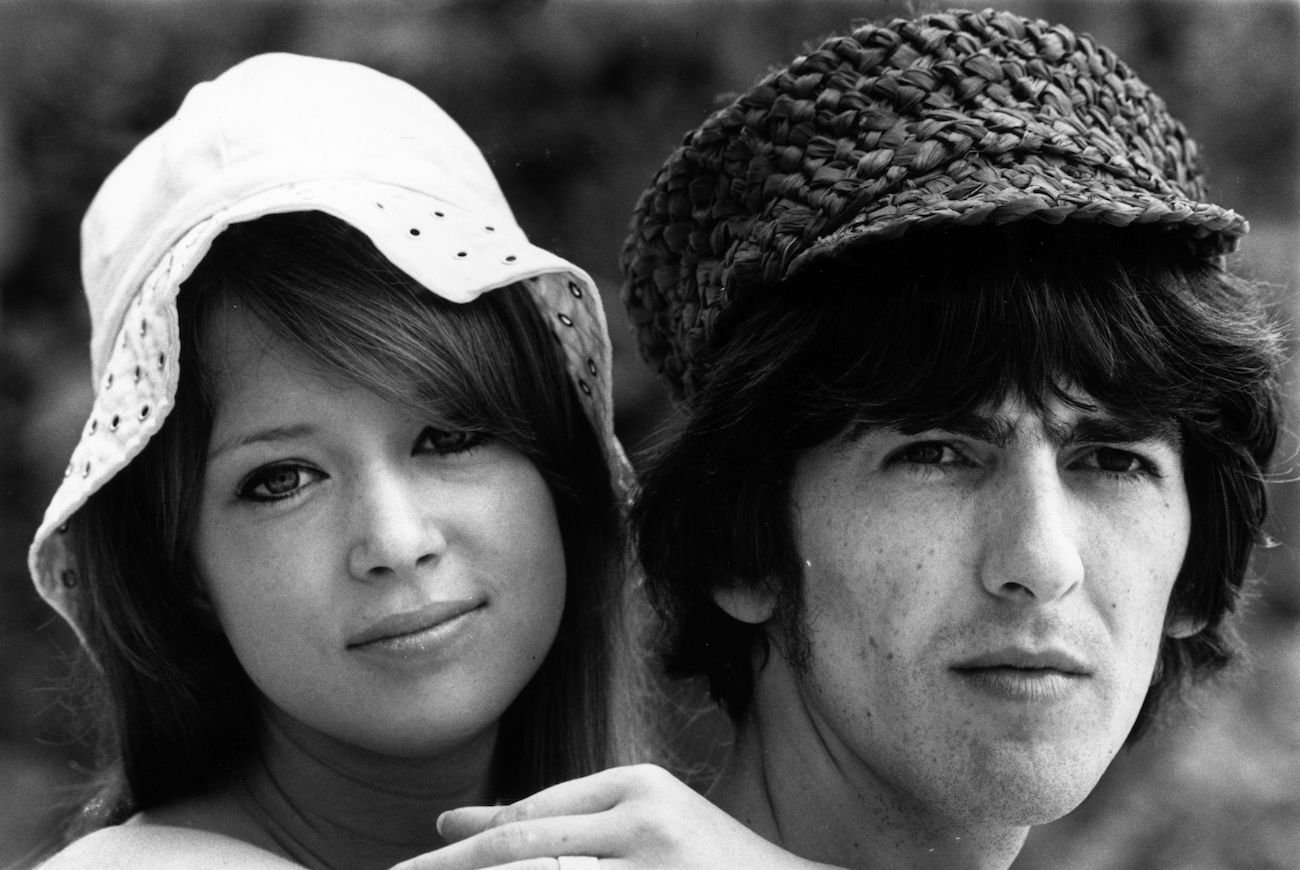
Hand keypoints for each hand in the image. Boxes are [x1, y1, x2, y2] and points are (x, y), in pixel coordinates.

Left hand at [389, 764, 839, 869]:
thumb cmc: (712, 864)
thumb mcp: (642, 824)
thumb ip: (562, 819)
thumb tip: (458, 819)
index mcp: (636, 783)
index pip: (527, 818)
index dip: (462, 848)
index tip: (409, 864)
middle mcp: (641, 814)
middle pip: (522, 846)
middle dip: (449, 868)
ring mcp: (654, 859)